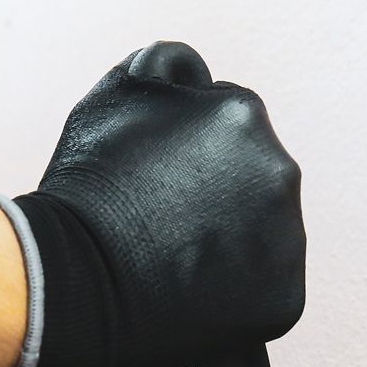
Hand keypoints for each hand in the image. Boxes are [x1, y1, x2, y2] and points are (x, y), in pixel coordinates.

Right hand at [15, 41, 304, 366]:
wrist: (77, 280)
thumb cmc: (88, 190)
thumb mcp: (115, 97)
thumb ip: (164, 69)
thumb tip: (194, 70)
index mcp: (244, 114)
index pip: (232, 129)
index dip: (191, 156)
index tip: (160, 181)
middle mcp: (280, 171)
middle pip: (256, 181)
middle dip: (220, 196)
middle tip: (166, 224)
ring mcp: (289, 239)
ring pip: (266, 236)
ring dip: (234, 243)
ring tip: (179, 261)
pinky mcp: (285, 297)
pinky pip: (269, 291)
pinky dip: (240, 294)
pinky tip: (196, 294)